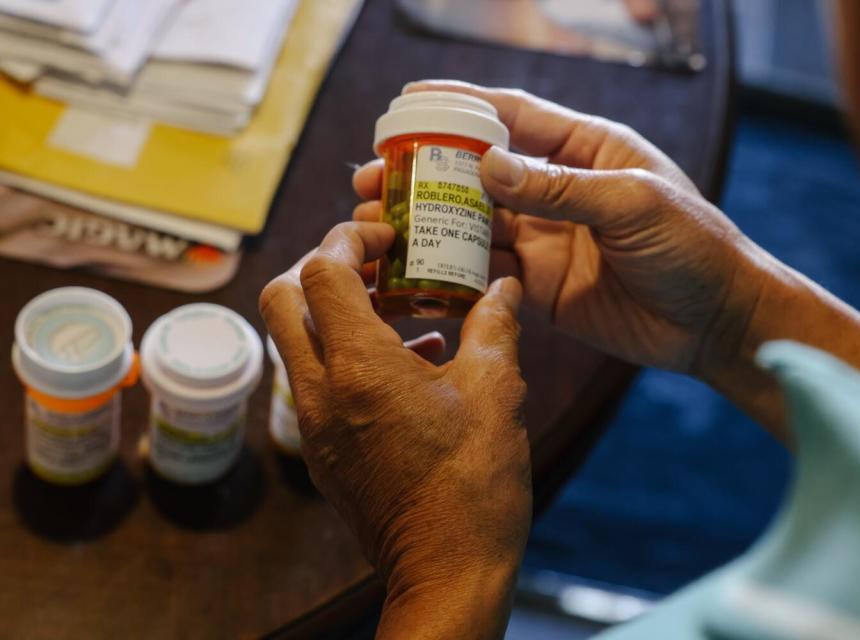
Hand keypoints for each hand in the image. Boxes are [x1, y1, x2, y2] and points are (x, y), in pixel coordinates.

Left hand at [260, 222, 530, 637]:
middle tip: (372, 264)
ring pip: (295, 341)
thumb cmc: (473, 483)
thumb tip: (503, 285)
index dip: (349, 239)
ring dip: (334, 312)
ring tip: (399, 310)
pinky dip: (345, 356)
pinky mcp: (322, 451)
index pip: (321, 271)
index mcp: (359, 367)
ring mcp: (314, 425)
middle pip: (282, 298)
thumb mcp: (495, 392)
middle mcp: (320, 391)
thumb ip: (494, 325)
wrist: (447, 570)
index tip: (386, 237)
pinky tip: (411, 365)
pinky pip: (315, 382)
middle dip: (320, 267)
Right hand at [354, 80, 766, 375]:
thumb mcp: (633, 203)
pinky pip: (485, 275)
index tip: (408, 101)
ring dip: (425, 223)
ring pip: (472, 225)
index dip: (460, 105)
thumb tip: (487, 165)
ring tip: (375, 222)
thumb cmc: (694, 246)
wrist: (717, 322)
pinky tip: (411, 271)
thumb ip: (560, 187)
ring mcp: (545, 240)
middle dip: (423, 172)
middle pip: (477, 173)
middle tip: (370, 177)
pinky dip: (449, 273)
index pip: (513, 115)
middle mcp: (557, 191)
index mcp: (585, 150)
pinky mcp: (539, 288)